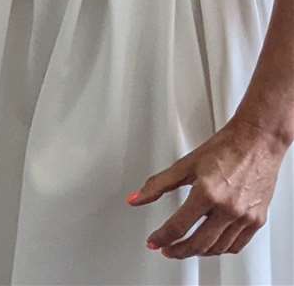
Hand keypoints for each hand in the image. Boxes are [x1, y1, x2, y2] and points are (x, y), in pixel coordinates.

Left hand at [130, 116, 289, 257]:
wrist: (257, 142)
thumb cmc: (224, 148)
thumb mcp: (185, 165)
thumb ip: (158, 184)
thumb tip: (135, 198)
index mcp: (207, 193)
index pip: (178, 226)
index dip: (162, 237)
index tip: (153, 242)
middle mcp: (228, 208)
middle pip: (198, 243)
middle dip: (178, 251)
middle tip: (166, 250)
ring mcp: (245, 216)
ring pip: (218, 248)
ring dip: (198, 252)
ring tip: (185, 247)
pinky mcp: (257, 219)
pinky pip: (237, 245)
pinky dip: (221, 249)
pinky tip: (211, 244)